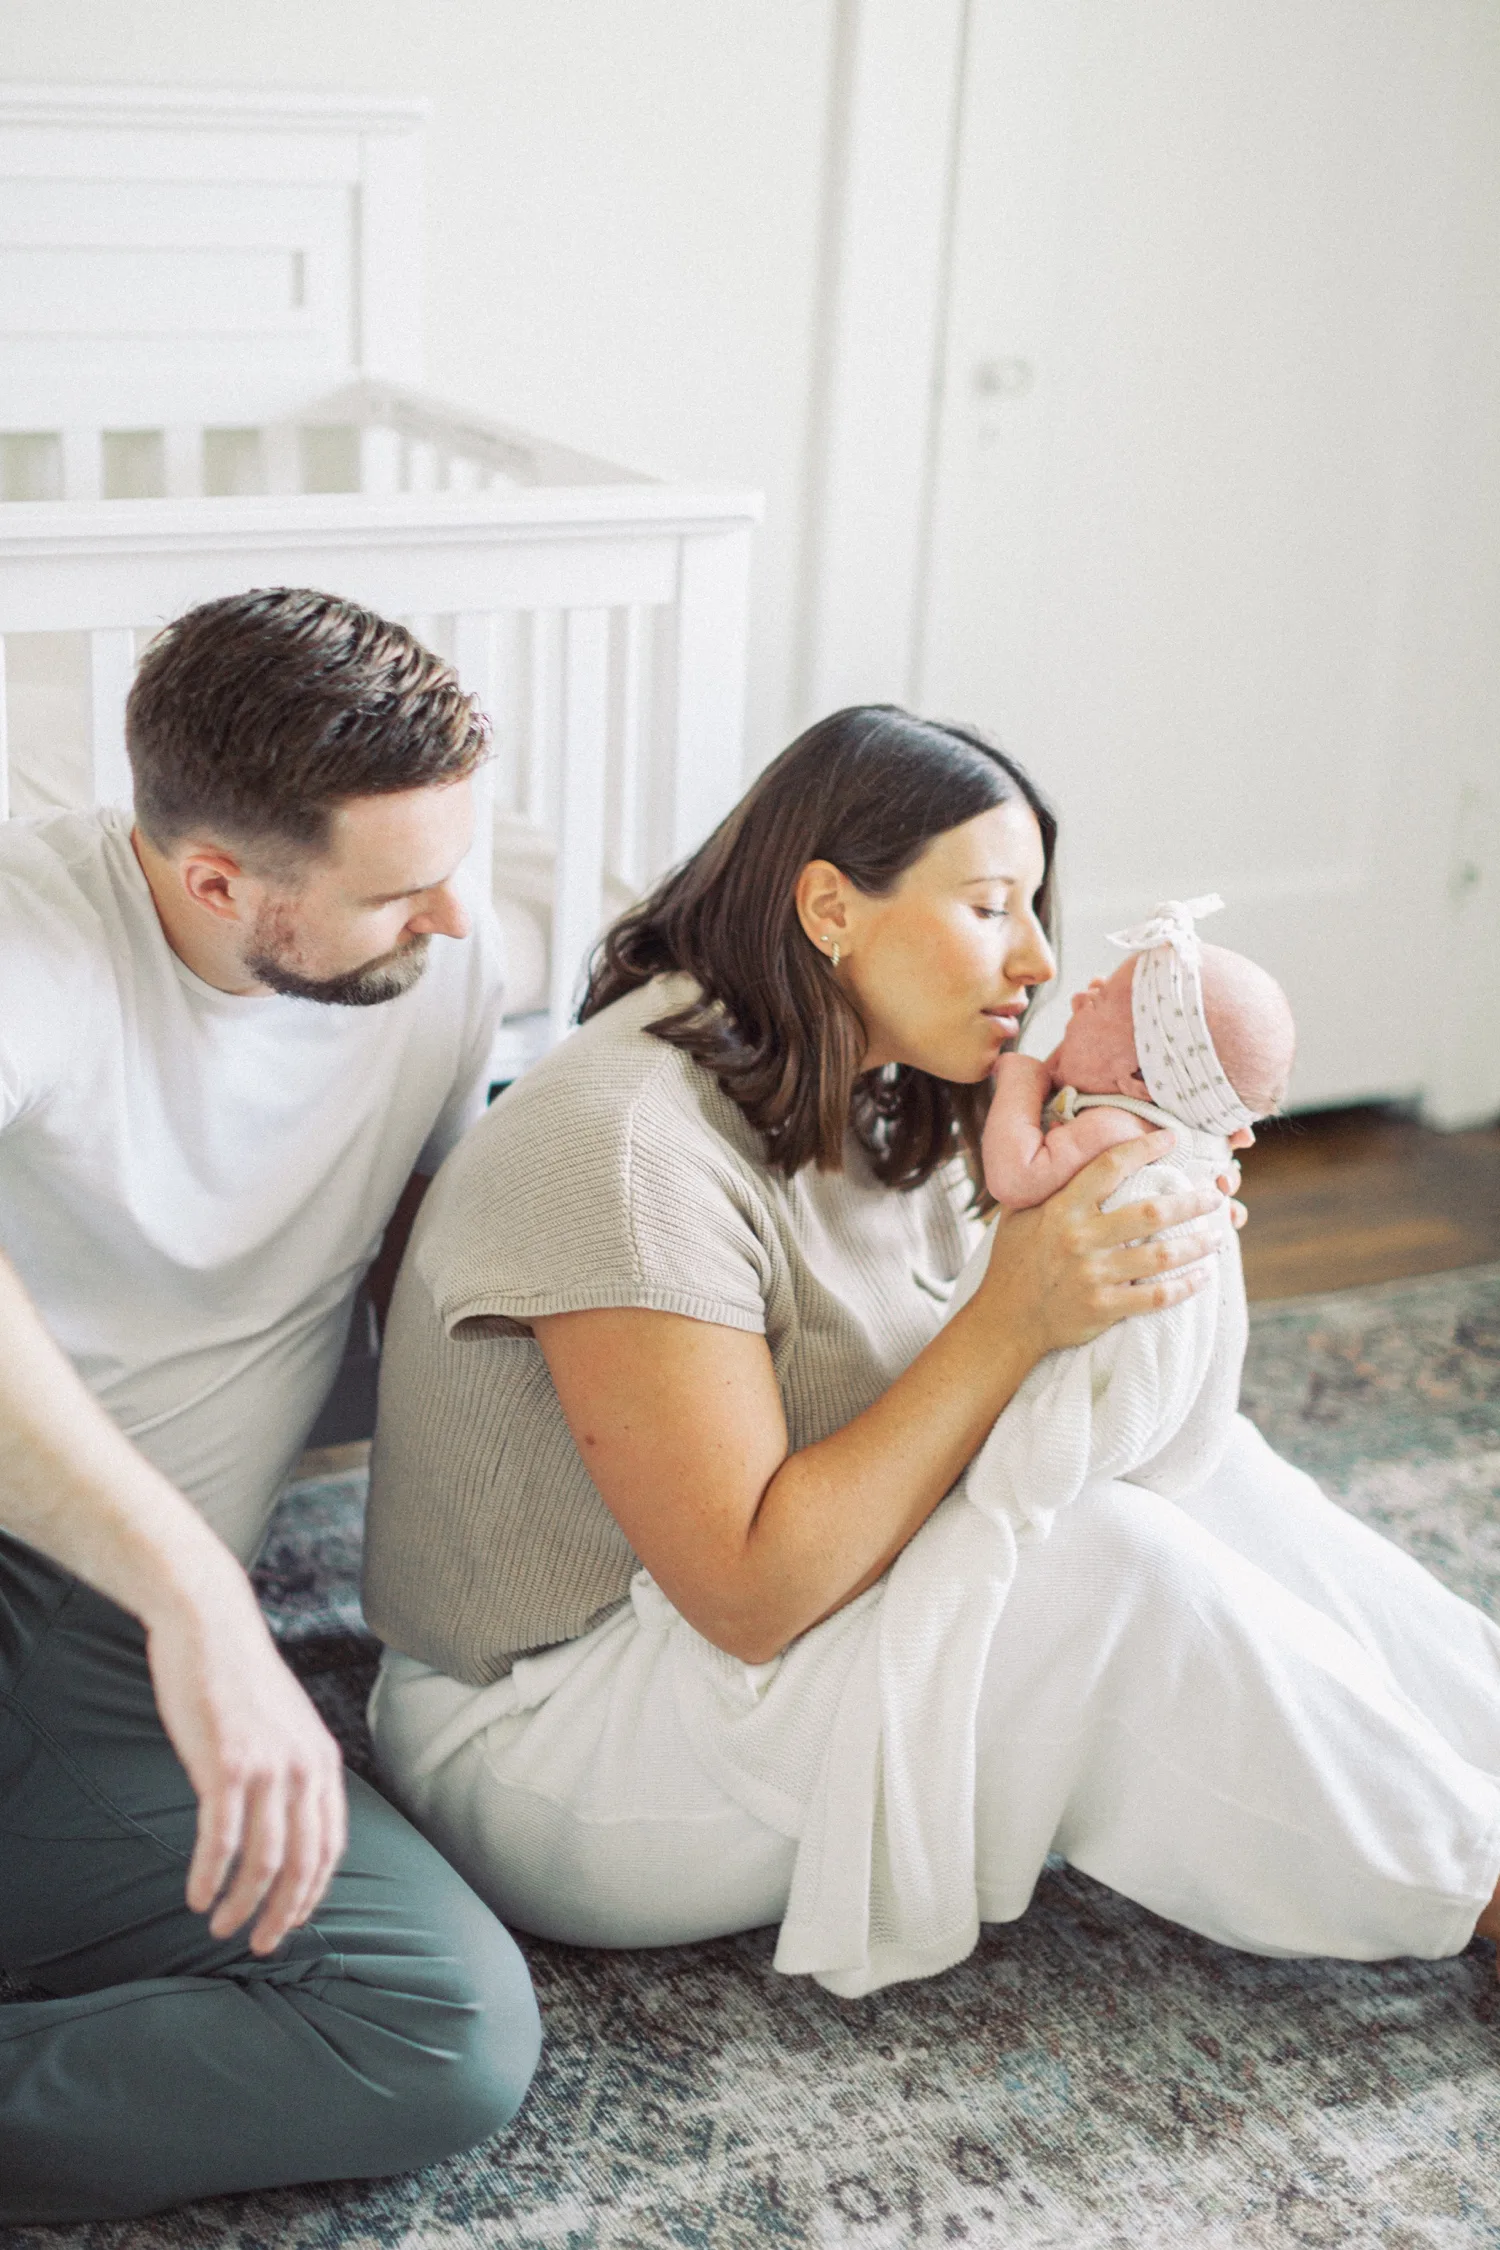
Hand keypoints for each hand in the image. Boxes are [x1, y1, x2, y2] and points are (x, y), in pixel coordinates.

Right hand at [144, 1577, 346, 1955]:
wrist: (210, 1625)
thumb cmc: (238, 1679)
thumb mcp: (282, 1727)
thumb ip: (288, 1771)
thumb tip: (280, 1823)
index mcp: (323, 1761)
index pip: (330, 1845)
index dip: (312, 1892)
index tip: (290, 1921)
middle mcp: (305, 1768)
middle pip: (304, 1864)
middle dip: (283, 1913)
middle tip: (260, 1944)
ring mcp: (268, 1767)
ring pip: (263, 1861)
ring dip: (242, 1904)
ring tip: (220, 1926)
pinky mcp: (226, 1764)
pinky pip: (221, 1840)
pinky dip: (209, 1877)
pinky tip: (195, 1897)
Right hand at [977, 1129, 1225, 1354]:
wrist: (1006, 1321)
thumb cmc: (1013, 1263)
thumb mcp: (1017, 1215)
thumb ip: (1043, 1186)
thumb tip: (1059, 1148)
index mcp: (1061, 1210)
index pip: (1109, 1167)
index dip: (1144, 1148)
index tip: (1171, 1139)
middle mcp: (1080, 1239)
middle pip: (1150, 1213)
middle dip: (1190, 1202)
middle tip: (1214, 1196)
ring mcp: (1094, 1276)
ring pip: (1161, 1256)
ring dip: (1197, 1244)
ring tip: (1218, 1235)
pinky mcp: (1105, 1308)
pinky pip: (1157, 1297)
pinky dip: (1186, 1286)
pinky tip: (1203, 1276)